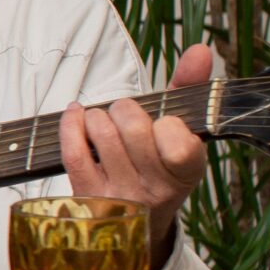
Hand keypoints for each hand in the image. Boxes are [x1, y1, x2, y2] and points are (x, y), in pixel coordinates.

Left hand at [60, 41, 213, 269]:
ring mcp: (119, 196)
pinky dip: (71, 124)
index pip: (178, 142)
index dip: (167, 124)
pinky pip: (74, 151)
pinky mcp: (87, 196)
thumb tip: (199, 49)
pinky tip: (77, 115)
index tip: (164, 125)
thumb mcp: (183, 132)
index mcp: (186, 174)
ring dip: (98, 116)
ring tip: (104, 122)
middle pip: (133, 128)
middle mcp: (154, 189)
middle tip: (126, 115)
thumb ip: (190, 88)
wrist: (137, 219)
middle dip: (125, 109)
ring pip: (103, 135)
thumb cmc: (159, 164)